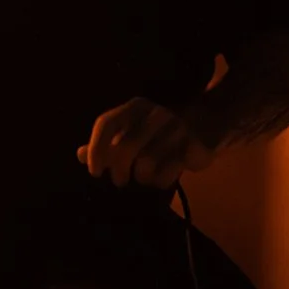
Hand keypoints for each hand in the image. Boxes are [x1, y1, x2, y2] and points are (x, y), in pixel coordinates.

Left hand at [80, 98, 220, 188]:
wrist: (209, 122)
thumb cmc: (161, 131)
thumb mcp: (132, 131)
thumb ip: (107, 143)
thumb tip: (79, 155)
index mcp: (135, 107)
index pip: (106, 124)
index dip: (95, 149)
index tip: (95, 171)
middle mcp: (154, 113)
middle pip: (124, 147)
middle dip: (118, 170)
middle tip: (119, 181)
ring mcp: (176, 128)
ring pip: (146, 163)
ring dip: (142, 177)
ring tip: (144, 177)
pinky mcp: (193, 145)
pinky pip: (168, 171)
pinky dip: (161, 181)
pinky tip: (162, 178)